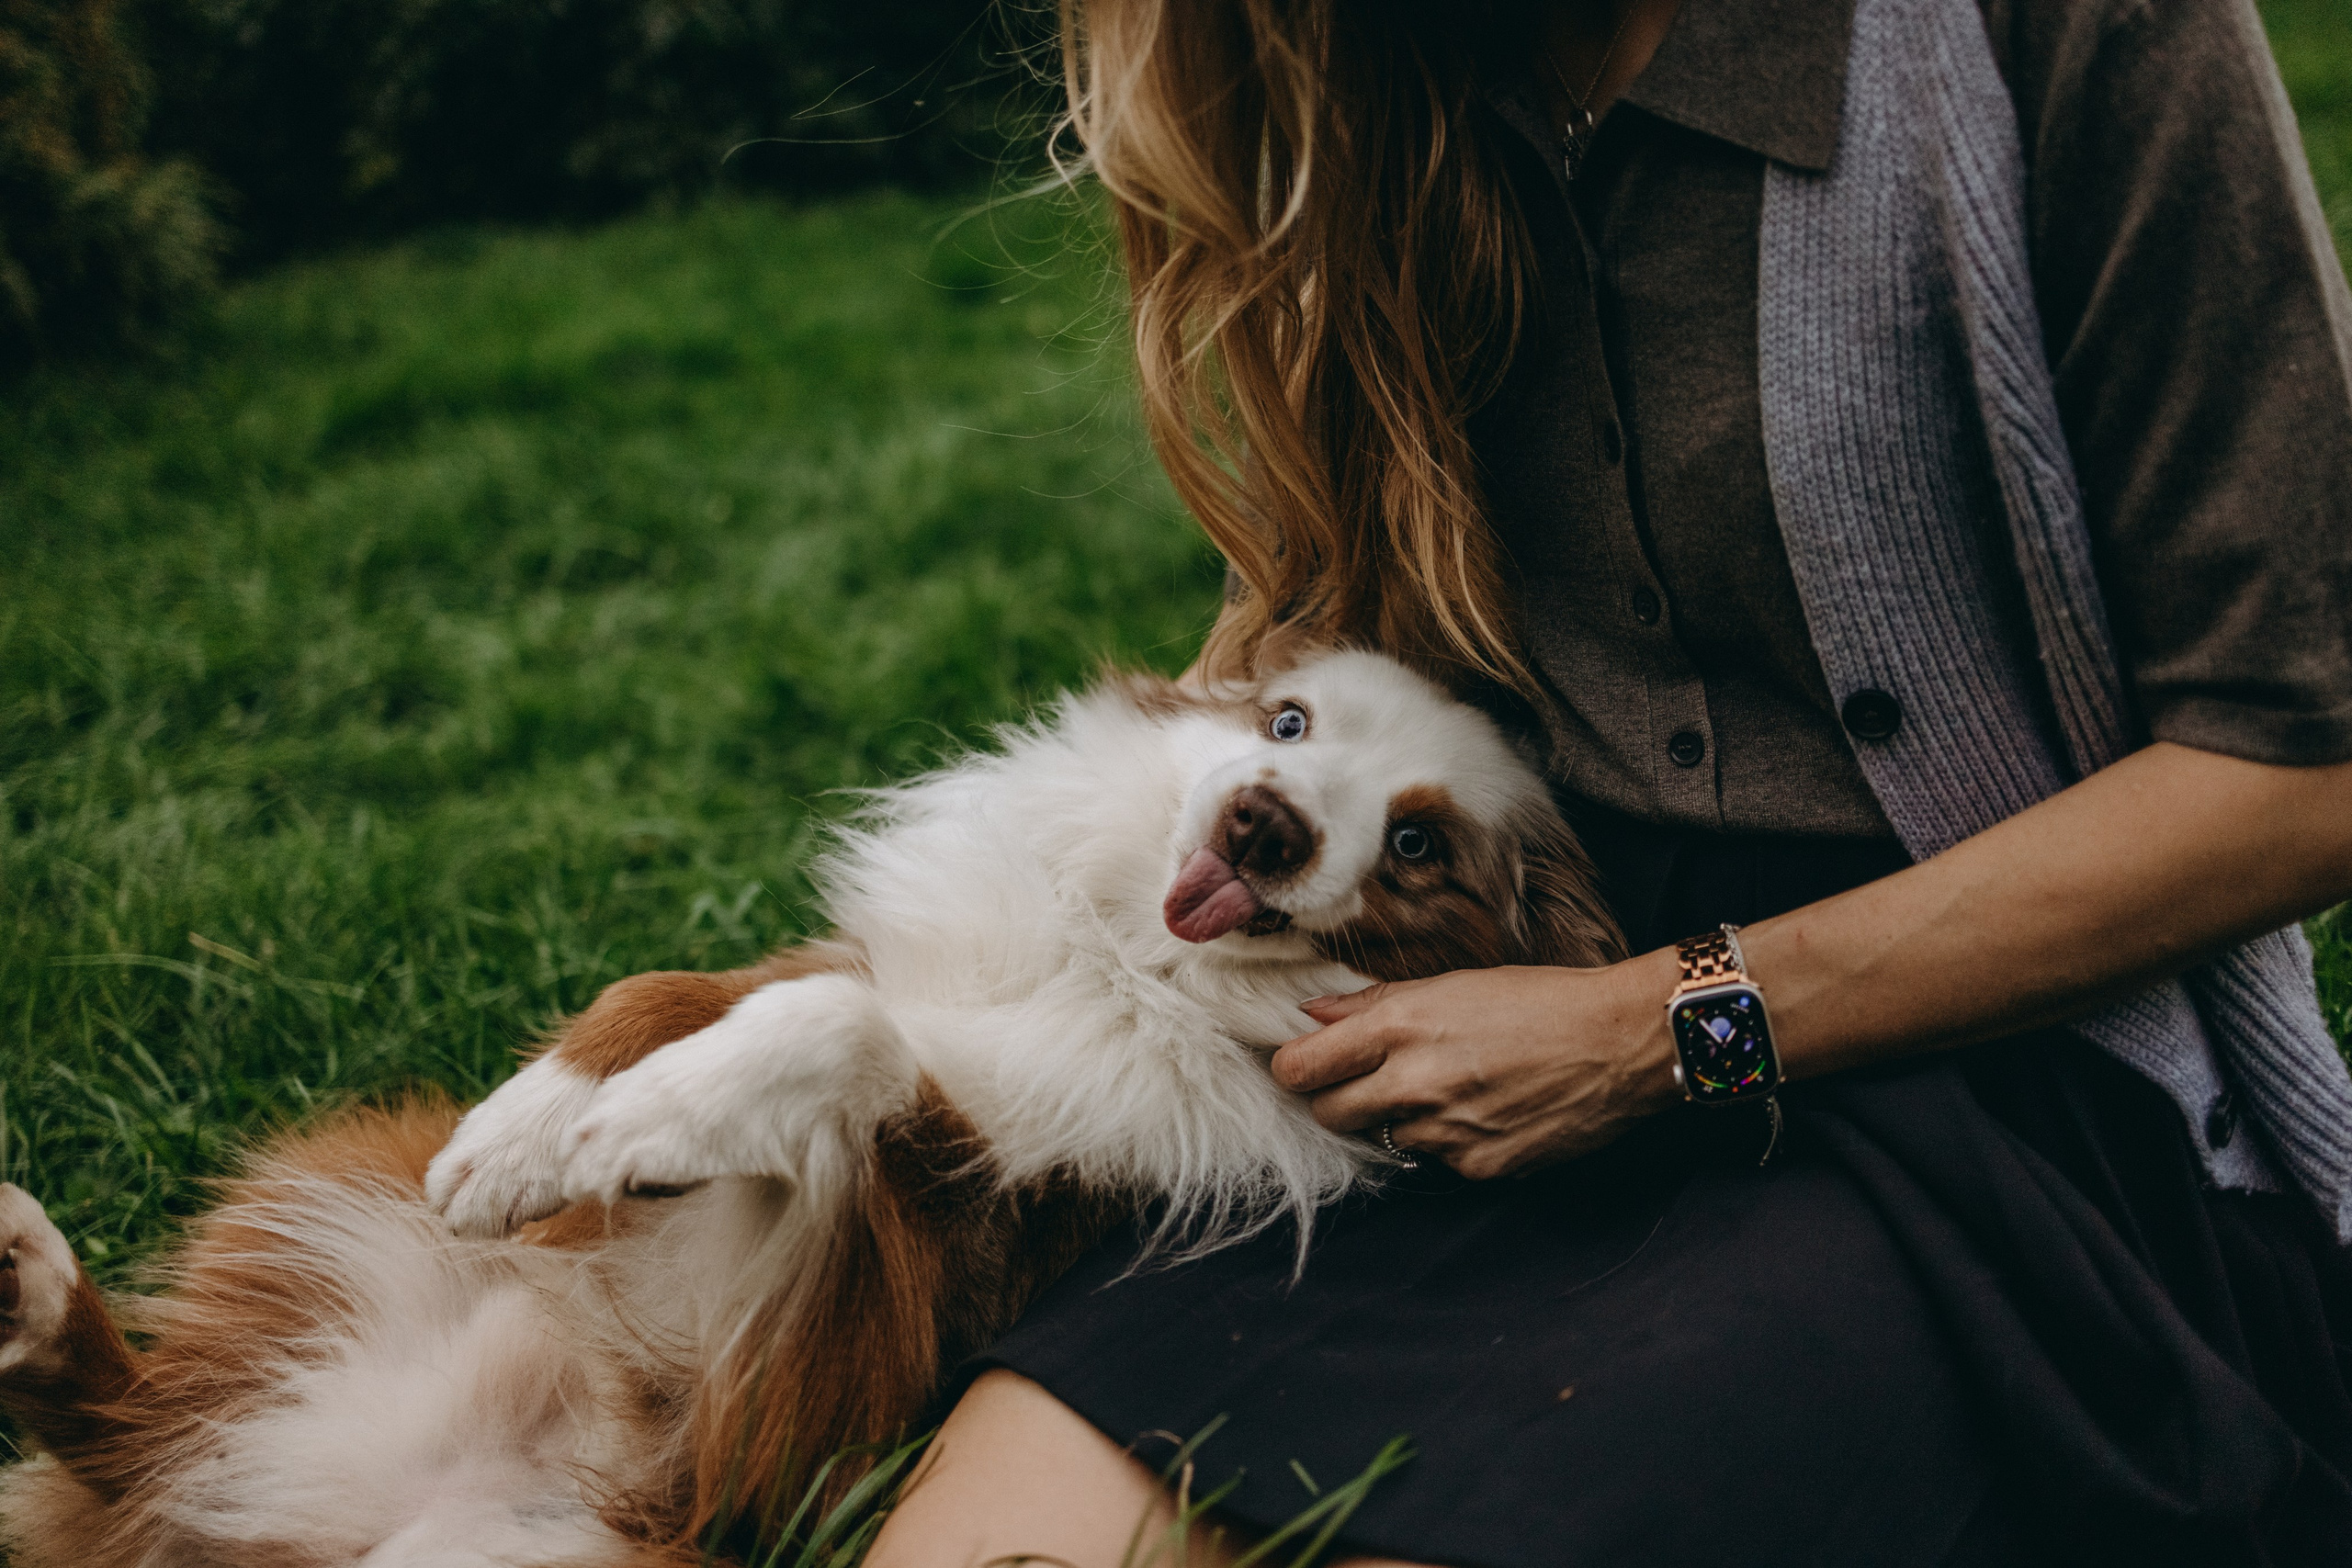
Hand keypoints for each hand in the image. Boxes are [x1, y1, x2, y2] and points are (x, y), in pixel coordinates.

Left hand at [1271, 953, 1682, 1179]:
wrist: (1620, 1041)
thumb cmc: (1540, 999)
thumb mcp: (1452, 983)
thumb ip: (1375, 1004)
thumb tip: (1314, 1015)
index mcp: (1401, 1026)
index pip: (1300, 1068)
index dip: (1294, 1069)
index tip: (1304, 1065)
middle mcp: (1414, 1082)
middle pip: (1328, 1113)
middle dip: (1337, 1098)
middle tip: (1368, 1078)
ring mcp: (1446, 1131)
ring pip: (1387, 1135)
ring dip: (1403, 1116)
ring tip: (1453, 1084)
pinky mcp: (1478, 1166)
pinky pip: (1438, 1158)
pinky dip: (1451, 1138)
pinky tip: (1486, 1107)